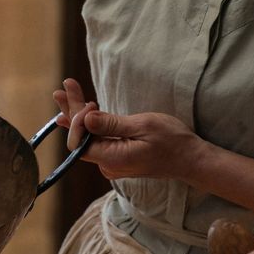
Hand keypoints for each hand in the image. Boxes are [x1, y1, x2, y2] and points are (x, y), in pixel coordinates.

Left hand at [53, 78, 206, 180]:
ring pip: (88, 138)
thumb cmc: (172, 141)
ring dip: (78, 116)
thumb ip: (112, 124)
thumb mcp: (143, 126)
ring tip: (65, 95)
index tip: (90, 102)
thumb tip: (85, 118)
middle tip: (63, 88)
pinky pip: (98, 141)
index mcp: (113, 159)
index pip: (80, 142)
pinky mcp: (118, 158)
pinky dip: (89, 125)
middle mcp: (109, 165)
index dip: (77, 120)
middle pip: (81, 139)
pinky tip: (76, 114)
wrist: (190, 159)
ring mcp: (113, 163)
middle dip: (72, 112)